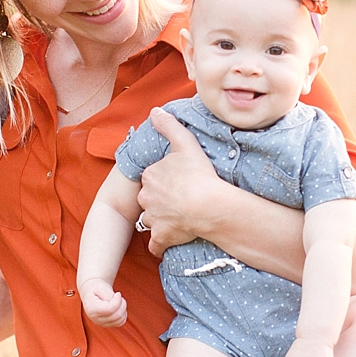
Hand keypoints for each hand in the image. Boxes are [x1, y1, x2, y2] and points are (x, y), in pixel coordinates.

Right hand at [80, 278, 127, 327]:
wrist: (92, 295)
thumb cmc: (96, 290)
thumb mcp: (100, 287)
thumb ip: (107, 294)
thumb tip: (116, 302)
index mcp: (92, 309)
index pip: (109, 310)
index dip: (117, 301)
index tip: (118, 293)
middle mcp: (96, 319)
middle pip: (117, 315)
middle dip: (122, 303)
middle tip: (118, 296)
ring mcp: (102, 324)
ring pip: (120, 319)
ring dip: (123, 308)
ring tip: (117, 301)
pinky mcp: (108, 325)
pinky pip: (121, 322)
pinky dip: (123, 314)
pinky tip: (118, 307)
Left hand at [135, 108, 225, 256]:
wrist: (208, 205)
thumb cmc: (199, 174)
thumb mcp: (185, 144)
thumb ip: (169, 126)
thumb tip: (155, 111)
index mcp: (150, 175)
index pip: (153, 178)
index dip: (165, 180)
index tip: (179, 183)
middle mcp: (146, 198)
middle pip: (150, 199)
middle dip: (160, 201)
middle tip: (180, 201)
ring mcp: (152, 219)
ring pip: (151, 221)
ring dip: (161, 221)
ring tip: (179, 220)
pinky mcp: (161, 237)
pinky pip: (156, 245)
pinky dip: (161, 244)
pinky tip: (170, 242)